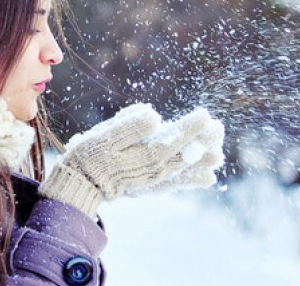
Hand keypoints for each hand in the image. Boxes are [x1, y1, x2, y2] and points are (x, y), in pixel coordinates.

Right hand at [39, 103, 215, 216]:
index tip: (205, 115)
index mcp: (145, 155)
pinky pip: (177, 182)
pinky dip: (193, 179)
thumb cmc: (91, 155)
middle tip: (219, 128)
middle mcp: (154, 168)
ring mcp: (153, 178)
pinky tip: (207, 178)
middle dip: (202, 141)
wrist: (81, 183)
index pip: (173, 139)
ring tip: (219, 155)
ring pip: (183, 167)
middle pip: (184, 154)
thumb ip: (130, 126)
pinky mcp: (149, 183)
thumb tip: (155, 116)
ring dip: (202, 160)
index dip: (190, 127)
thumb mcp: (105, 136)